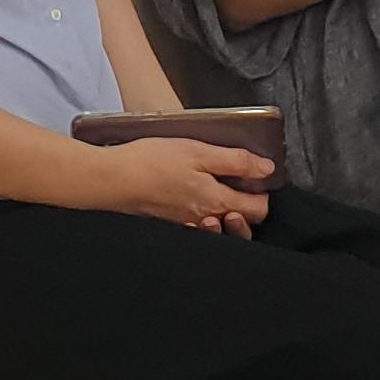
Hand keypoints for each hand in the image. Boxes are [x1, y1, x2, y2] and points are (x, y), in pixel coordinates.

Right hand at [65, 138, 273, 234]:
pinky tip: (191, 199)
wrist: (113, 179)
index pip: (257, 210)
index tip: (256, 176)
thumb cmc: (153, 162)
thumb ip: (236, 162)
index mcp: (216, 202)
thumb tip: (266, 169)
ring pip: (219, 228)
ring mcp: (186, 225)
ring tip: (217, 192)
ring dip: (226, 214)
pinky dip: (201, 217)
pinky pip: (196, 228)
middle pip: (241, 225)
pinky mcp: (169, 223)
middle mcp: (205, 220)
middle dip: (247, 208)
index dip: (262, 193)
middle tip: (239, 184)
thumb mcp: (199, 151)